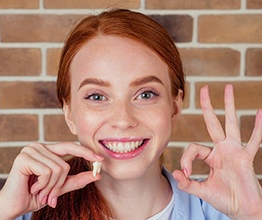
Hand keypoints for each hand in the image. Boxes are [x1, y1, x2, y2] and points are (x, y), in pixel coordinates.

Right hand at [0, 142, 102, 218]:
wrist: (14, 206)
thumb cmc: (35, 195)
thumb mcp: (59, 187)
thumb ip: (77, 180)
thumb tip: (97, 175)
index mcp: (47, 150)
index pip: (70, 146)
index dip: (85, 152)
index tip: (100, 159)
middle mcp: (39, 146)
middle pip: (65, 164)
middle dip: (59, 184)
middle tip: (50, 195)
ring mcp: (31, 150)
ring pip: (58, 168)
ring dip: (50, 187)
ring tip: (39, 191)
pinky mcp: (24, 157)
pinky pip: (47, 172)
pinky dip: (43, 185)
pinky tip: (33, 188)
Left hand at [172, 84, 261, 218]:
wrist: (243, 211)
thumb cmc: (224, 200)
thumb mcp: (202, 190)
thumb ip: (187, 184)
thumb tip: (175, 173)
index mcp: (211, 156)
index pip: (193, 147)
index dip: (186, 159)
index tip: (185, 174)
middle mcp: (222, 149)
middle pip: (213, 122)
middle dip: (208, 106)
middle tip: (203, 88)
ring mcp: (235, 151)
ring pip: (231, 124)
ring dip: (229, 106)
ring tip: (228, 87)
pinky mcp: (246, 158)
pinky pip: (253, 140)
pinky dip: (257, 127)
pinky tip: (259, 112)